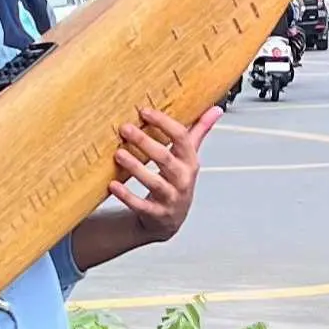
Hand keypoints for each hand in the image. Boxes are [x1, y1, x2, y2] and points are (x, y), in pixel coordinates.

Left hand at [110, 106, 220, 241]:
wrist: (170, 219)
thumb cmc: (178, 183)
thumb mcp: (190, 158)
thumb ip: (200, 132)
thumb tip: (216, 109)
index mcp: (190, 162)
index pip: (181, 138)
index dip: (163, 123)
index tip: (144, 111)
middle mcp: (182, 179)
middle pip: (165, 158)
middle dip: (145, 142)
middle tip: (125, 129)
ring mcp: (171, 198)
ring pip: (154, 182)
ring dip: (135, 167)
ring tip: (118, 153)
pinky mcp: (156, 214)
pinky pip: (141, 205)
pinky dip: (127, 196)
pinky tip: (113, 184)